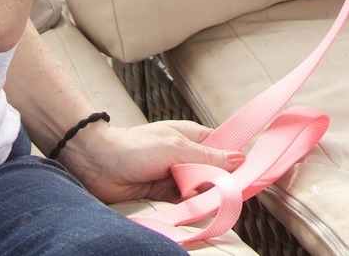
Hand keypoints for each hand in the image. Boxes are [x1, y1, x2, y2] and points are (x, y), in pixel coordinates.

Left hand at [56, 117, 243, 203]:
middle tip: (226, 192)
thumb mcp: (175, 148)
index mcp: (193, 137)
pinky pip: (186, 204)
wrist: (98, 164)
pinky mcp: (165, 194)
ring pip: (201, 191)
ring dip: (204, 197)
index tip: (250, 173)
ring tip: (204, 201)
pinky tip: (193, 211)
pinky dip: (190, 209)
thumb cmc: (135, 147)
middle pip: (215, 173)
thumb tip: (239, 158)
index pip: (224, 147)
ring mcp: (177, 176)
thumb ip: (207, 156)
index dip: (236, 160)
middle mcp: (187, 156)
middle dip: (220, 183)